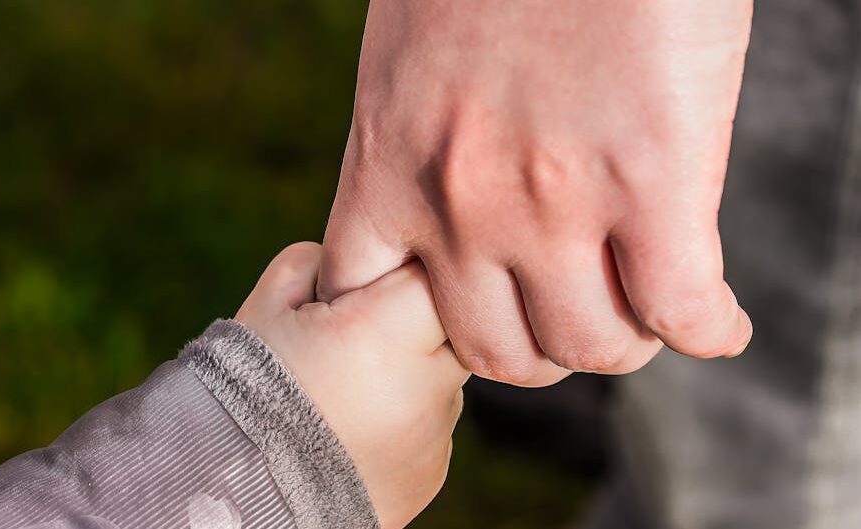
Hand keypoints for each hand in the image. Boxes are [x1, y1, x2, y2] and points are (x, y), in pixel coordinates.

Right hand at [236, 243, 468, 528]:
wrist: (237, 494)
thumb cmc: (244, 391)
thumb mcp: (267, 307)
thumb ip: (318, 264)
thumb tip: (353, 261)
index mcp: (386, 332)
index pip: (433, 273)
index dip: (400, 271)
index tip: (369, 286)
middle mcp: (426, 384)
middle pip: (451, 325)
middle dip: (413, 320)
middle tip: (359, 336)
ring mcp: (435, 433)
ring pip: (443, 376)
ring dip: (410, 371)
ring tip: (346, 390)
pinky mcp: (432, 470)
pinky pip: (432, 422)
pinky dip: (403, 416)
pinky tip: (352, 426)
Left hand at [319, 0, 753, 385]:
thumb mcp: (409, 62)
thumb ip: (421, 144)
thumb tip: (458, 205)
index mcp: (388, 164)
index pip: (364, 306)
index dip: (414, 330)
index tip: (460, 311)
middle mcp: (458, 204)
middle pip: (494, 352)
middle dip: (537, 347)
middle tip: (572, 313)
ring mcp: (552, 202)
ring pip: (588, 348)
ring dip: (621, 341)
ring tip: (643, 311)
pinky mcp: (651, 181)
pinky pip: (680, 312)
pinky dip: (707, 331)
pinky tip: (716, 320)